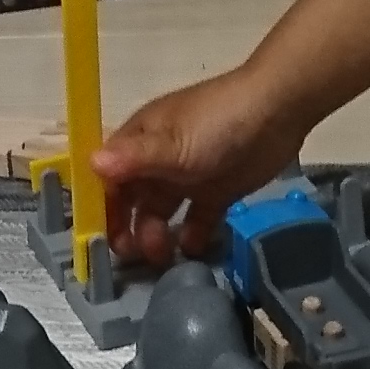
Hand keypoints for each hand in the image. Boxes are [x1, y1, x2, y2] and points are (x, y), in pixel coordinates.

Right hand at [91, 68, 308, 267]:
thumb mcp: (172, 144)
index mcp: (140, 143)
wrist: (278, 112)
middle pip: (131, 202)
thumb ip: (134, 159)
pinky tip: (194, 248)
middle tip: (134, 256)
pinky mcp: (216, 192)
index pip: (107, 180)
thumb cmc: (217, 123)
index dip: (100, 209)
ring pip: (161, 215)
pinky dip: (192, 237)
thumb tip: (91, 164)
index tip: (99, 240)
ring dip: (156, 237)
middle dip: (128, 230)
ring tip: (165, 257)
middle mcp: (157, 162)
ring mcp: (187, 178)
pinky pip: (196, 221)